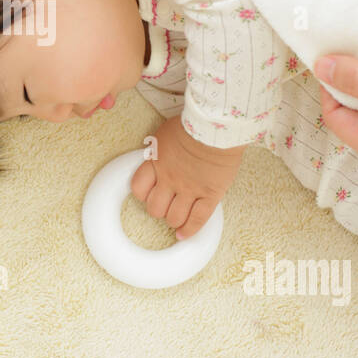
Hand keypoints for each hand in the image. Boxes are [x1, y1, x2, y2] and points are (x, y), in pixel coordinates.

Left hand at [130, 114, 243, 238]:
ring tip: (178, 218)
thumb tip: (159, 152)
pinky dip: (190, 230)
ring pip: (174, 217)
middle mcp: (170, 179)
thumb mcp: (167, 133)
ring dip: (174, 220)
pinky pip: (197, 219)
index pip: (138, 188)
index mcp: (156, 162)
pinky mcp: (209, 194)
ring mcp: (189, 189)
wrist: (218, 126)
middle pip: (155, 208)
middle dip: (159, 209)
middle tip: (166, 206)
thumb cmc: (196, 123)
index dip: (142, 195)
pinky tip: (185, 235)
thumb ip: (161, 148)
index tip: (149, 194)